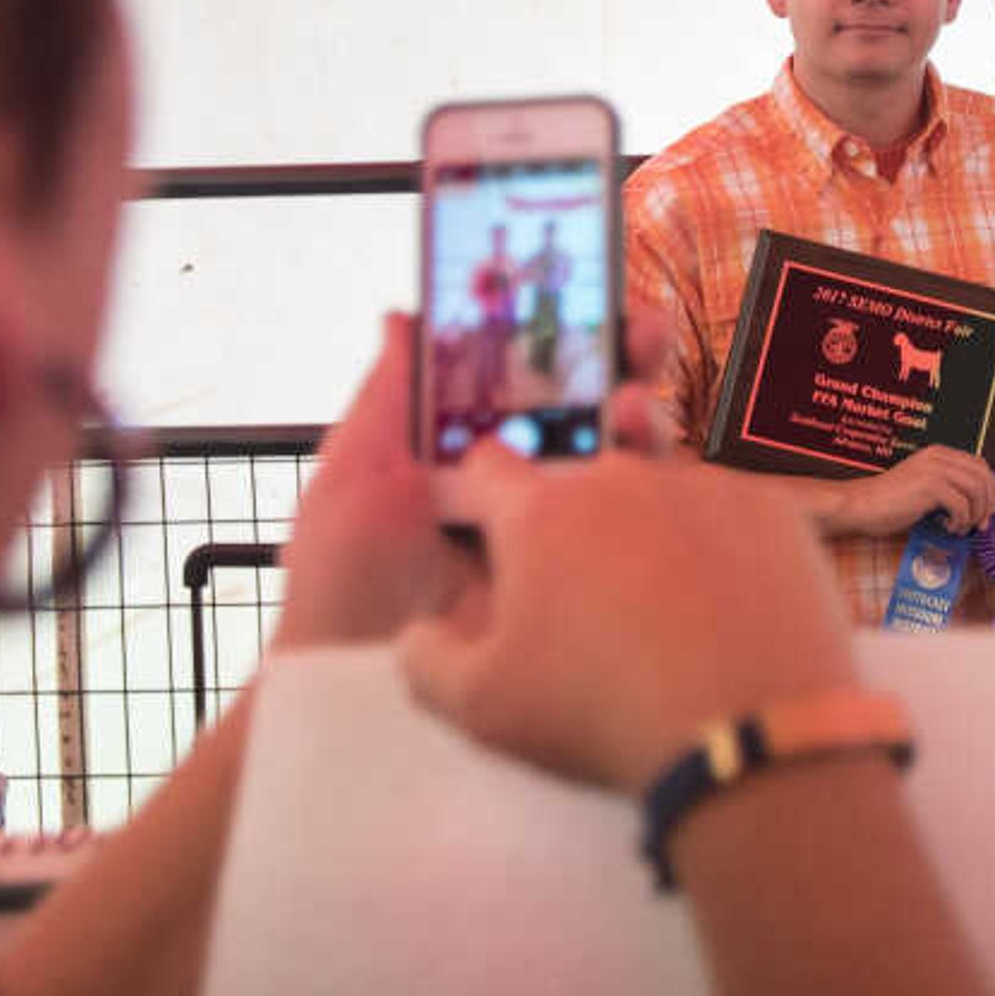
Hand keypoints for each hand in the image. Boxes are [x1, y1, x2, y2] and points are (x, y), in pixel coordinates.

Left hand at [276, 317, 687, 648]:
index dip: (565, 334)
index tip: (596, 296)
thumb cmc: (339, 592)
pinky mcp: (585, 591)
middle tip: (646, 337)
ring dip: (644, 423)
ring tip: (640, 411)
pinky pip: (633, 538)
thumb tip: (403, 314)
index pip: (527, 377)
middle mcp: (521, 490)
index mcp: (466, 453)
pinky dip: (655, 500)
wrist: (357, 700)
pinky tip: (654, 480)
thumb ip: (387, 399)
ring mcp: (558, 542)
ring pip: (621, 466)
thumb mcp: (353, 483)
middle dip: (626, 364)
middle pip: (590, 410)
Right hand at [398, 447, 860, 790]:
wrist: (747, 731)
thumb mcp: (483, 710)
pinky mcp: (770, 507)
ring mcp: (701, 485)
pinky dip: (723, 550)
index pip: (487, 466)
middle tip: (593, 603)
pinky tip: (726, 610)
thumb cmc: (603, 718)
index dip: (485, 498)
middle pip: (582, 483)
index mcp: (539, 514)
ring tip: (667, 613)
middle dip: (577, 529)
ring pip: (661, 494)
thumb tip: (418, 631)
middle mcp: (619, 478)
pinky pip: (730, 514)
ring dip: (653, 535)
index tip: (497, 534)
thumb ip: (427, 660)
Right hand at [826, 444, 994, 538]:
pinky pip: (961, 505)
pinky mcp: (929, 486)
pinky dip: (960, 520)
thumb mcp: (923, 487)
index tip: (988, 510)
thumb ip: (947, 486)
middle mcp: (939, 457)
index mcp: (939, 453)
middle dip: (988, 503)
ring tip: (961, 528)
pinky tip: (947, 527)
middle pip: (983, 476)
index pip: (980, 465)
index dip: (990, 488)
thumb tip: (979, 504)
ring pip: (976, 490)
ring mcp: (934, 470)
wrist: (861, 505)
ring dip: (975, 514)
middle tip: (981, 523)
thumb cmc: (889, 502)